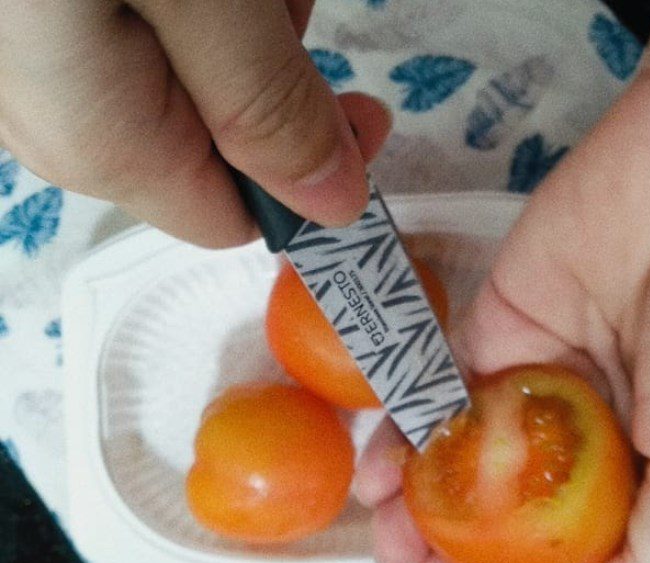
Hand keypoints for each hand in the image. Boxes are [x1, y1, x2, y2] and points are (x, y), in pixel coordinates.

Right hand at [0, 0, 389, 245]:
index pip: (237, 216)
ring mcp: (48, 61)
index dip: (307, 175)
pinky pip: (156, 25)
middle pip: (220, 138)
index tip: (364, 109)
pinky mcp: (47, 19)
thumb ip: (265, 103)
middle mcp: (69, 120)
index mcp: (107, 142)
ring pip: (195, 70)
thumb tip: (334, 205)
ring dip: (240, 12)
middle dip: (270, 65)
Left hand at [356, 0, 649, 562]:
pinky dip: (404, 437)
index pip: (584, 548)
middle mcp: (589, 428)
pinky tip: (380, 480)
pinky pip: (436, 393)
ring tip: (396, 549)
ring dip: (423, 508)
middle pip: (512, 508)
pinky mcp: (489, 325)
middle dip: (468, 556)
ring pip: (465, 458)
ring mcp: (535, 377)